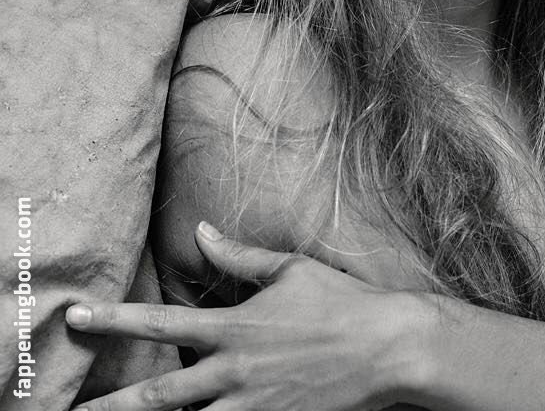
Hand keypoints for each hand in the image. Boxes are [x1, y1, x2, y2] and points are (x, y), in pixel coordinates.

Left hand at [64, 222, 412, 410]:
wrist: (386, 347)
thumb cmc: (341, 301)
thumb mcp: (290, 269)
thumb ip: (238, 256)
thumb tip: (201, 231)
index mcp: (236, 327)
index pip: (161, 323)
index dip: (116, 320)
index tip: (78, 318)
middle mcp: (234, 372)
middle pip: (157, 396)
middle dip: (109, 405)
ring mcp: (251, 407)